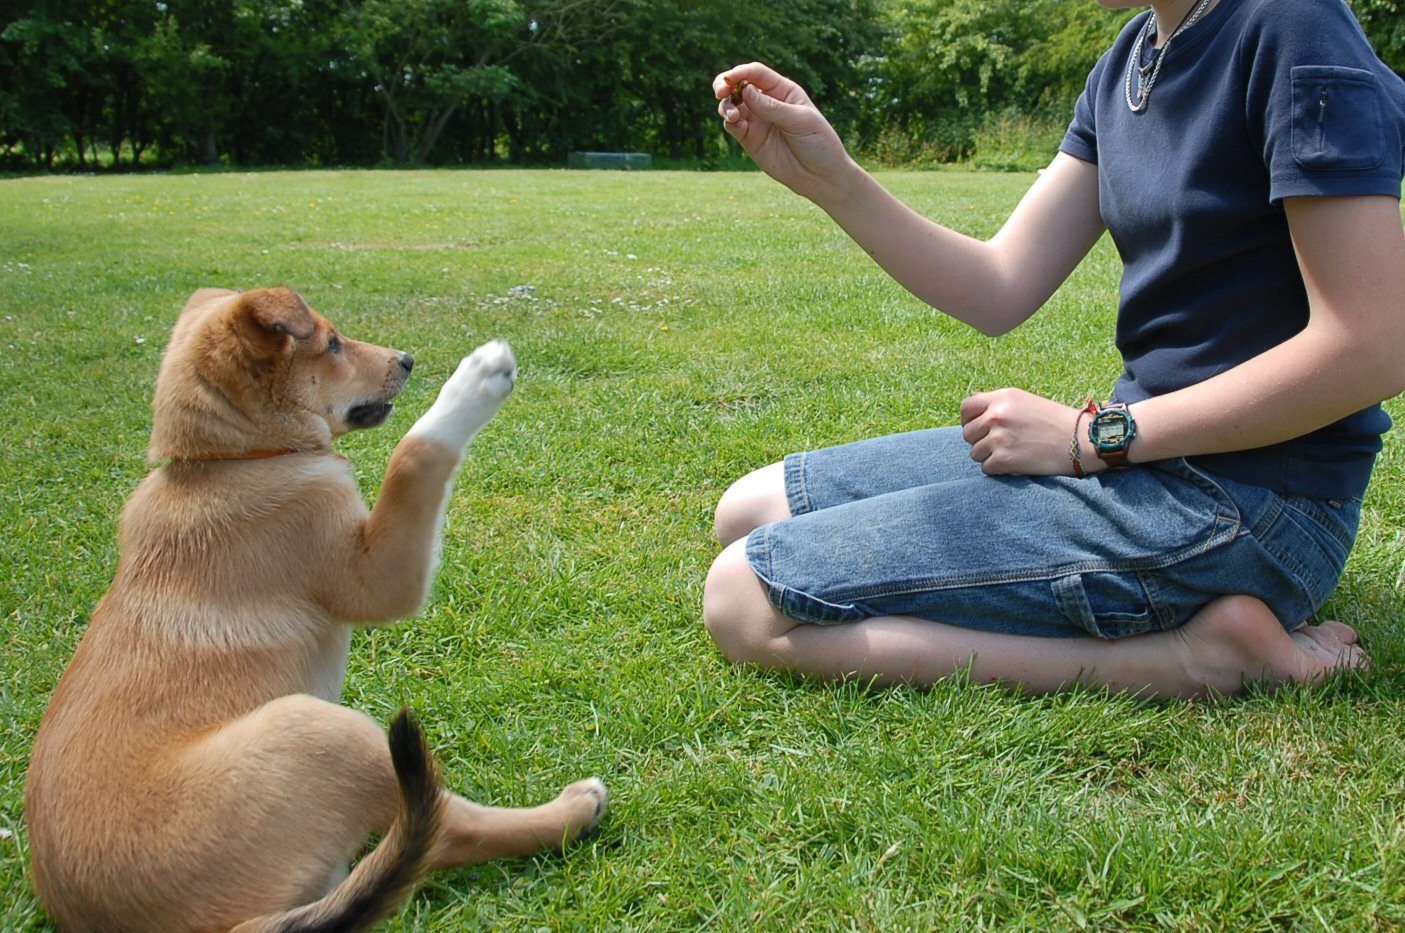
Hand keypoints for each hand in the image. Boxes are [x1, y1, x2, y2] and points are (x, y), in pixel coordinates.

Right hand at [713, 63, 855, 203]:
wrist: (820, 175)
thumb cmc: (818, 142)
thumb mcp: (800, 120)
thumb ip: (772, 107)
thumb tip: (745, 91)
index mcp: (783, 90)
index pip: (757, 73)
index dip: (741, 73)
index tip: (729, 80)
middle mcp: (766, 102)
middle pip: (739, 85)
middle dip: (725, 85)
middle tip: (720, 92)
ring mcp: (757, 120)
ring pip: (732, 105)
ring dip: (726, 106)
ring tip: (732, 116)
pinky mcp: (750, 139)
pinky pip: (733, 126)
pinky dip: (730, 123)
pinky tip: (736, 126)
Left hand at [960, 388, 1094, 476]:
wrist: (1081, 440)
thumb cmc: (1054, 422)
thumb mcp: (1024, 401)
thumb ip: (997, 405)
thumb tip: (970, 414)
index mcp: (1002, 397)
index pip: (966, 408)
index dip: (968, 420)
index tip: (977, 428)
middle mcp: (997, 415)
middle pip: (968, 433)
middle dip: (980, 441)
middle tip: (1001, 444)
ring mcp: (999, 437)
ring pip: (975, 453)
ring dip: (989, 456)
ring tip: (1012, 453)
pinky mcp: (1003, 459)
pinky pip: (986, 468)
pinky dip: (998, 469)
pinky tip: (1016, 463)